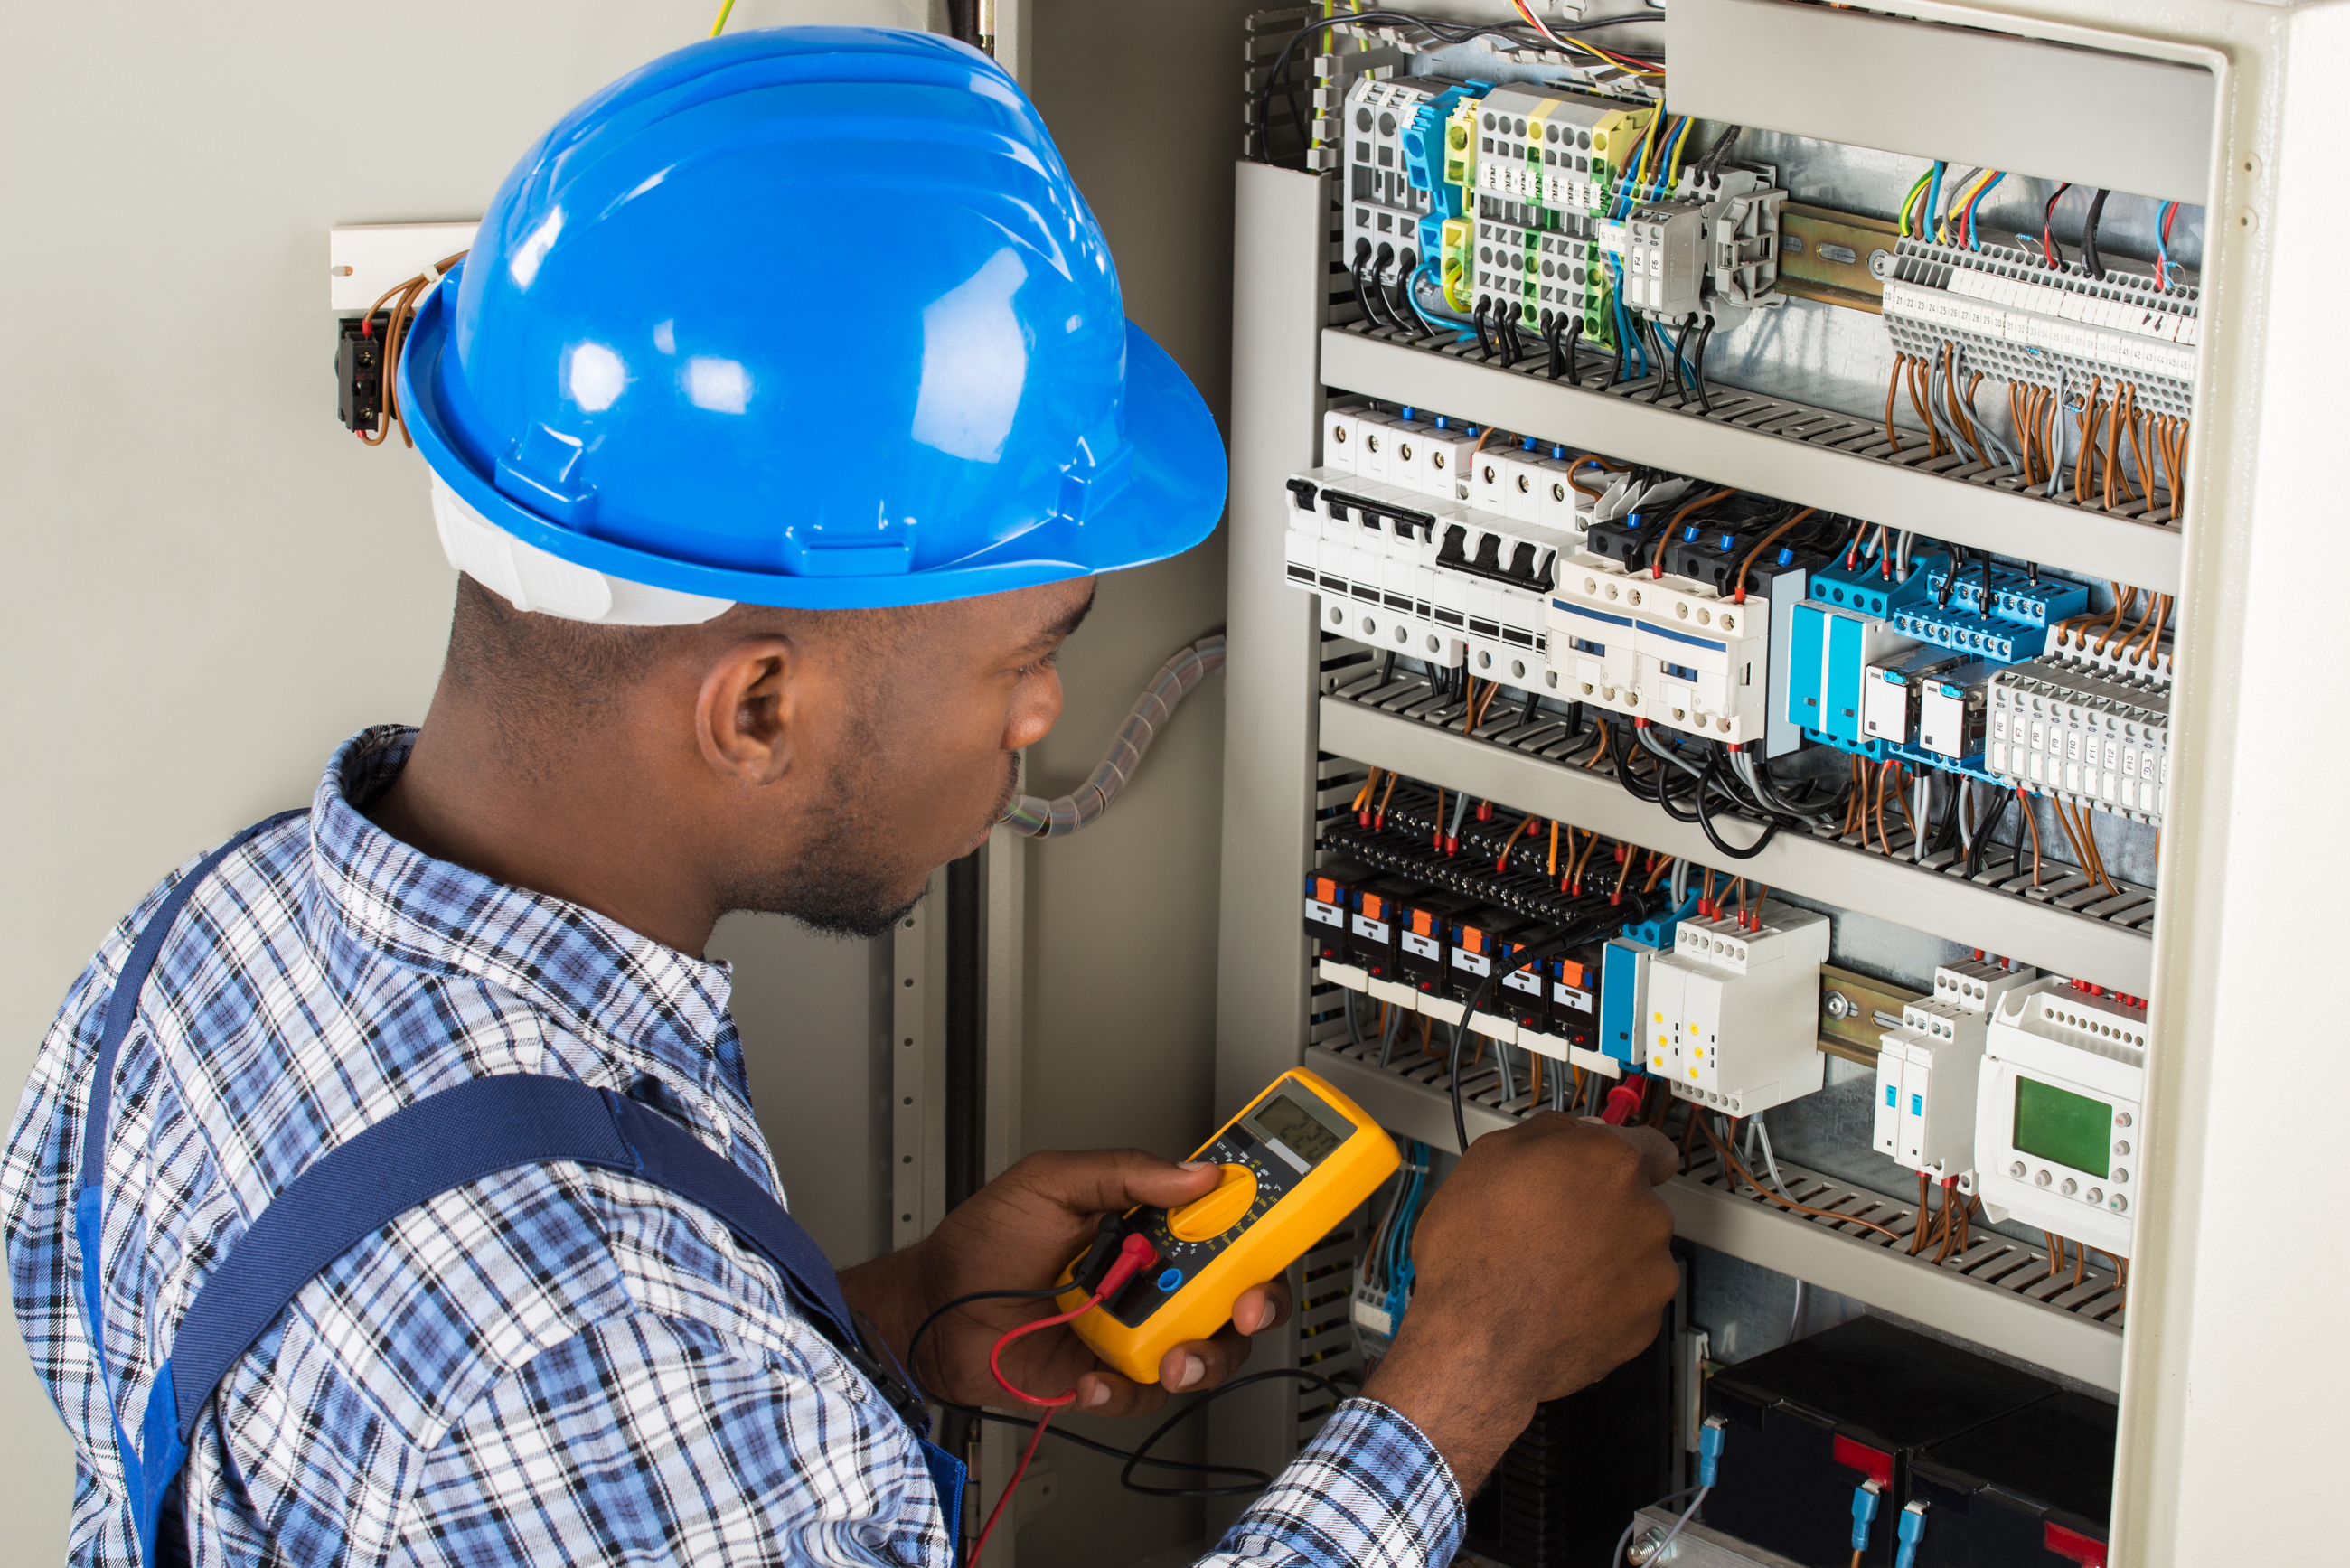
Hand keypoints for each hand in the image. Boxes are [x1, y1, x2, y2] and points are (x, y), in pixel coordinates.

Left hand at [840, 1149, 1293, 1416]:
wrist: (931, 1313)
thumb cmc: (982, 1244)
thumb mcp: (1049, 1183)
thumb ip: (1122, 1173)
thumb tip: (1194, 1172)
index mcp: (1147, 1226)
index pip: (1224, 1223)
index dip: (1261, 1225)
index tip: (1275, 1226)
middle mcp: (1152, 1279)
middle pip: (1238, 1293)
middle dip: (1258, 1301)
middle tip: (1245, 1304)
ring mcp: (1135, 1331)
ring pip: (1208, 1350)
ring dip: (1205, 1356)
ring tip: (1173, 1356)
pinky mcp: (1111, 1379)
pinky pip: (1146, 1393)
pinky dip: (1125, 1390)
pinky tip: (1092, 1377)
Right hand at [1362, 1112, 1677, 1492]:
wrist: (1478, 1344)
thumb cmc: (1475, 1256)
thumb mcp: (1487, 1159)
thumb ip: (1544, 1134)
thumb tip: (1566, 1132)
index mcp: (1609, 1162)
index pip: (1651, 1145)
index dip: (1620, 1156)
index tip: (1604, 1168)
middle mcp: (1644, 1212)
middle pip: (1637, 1200)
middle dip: (1603, 1208)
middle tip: (1552, 1223)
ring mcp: (1651, 1270)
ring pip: (1634, 1250)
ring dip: (1605, 1254)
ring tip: (1549, 1268)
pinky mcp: (1645, 1319)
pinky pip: (1630, 1297)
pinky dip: (1605, 1297)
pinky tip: (1561, 1299)